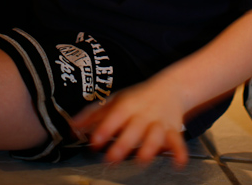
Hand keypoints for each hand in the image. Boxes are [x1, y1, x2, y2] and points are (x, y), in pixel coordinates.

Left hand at [73, 76, 188, 166]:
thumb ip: (94, 115)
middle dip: (123, 144)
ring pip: (155, 135)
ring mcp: (159, 123)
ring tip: (142, 160)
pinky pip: (177, 141)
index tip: (95, 141)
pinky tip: (178, 162)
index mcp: (127, 106)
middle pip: (134, 128)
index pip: (115, 116)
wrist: (171, 88)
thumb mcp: (115, 101)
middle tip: (112, 159)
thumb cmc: (138, 98)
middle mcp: (143, 115)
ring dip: (150, 147)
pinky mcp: (173, 131)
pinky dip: (179, 152)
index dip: (105, 128)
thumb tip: (72, 127)